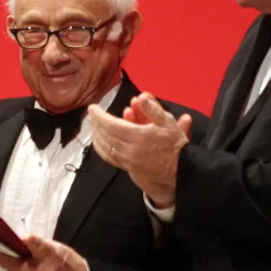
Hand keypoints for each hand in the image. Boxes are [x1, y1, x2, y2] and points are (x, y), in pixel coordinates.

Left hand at [0, 236, 88, 270]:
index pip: (37, 246)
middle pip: (19, 265)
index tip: (19, 238)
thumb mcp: (58, 248)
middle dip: (4, 260)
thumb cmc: (69, 262)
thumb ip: (40, 246)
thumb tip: (22, 242)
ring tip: (6, 264)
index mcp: (51, 255)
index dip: (28, 241)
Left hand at [87, 92, 191, 208]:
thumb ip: (153, 109)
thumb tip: (141, 96)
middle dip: (96, 123)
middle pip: (105, 135)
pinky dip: (100, 148)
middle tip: (91, 113)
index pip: (111, 124)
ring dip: (96, 135)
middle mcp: (129, 150)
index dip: (100, 116)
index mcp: (139, 137)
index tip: (93, 108)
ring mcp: (127, 161)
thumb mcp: (168, 123)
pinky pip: (108, 157)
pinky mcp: (126, 168)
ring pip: (105, 147)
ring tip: (93, 125)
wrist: (180, 173)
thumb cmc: (175, 147)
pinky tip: (98, 142)